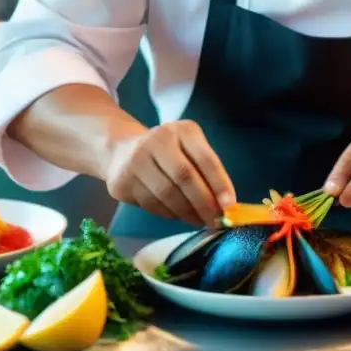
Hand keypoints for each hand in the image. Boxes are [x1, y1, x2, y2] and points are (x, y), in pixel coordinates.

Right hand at [105, 120, 235, 225]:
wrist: (120, 151)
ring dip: (187, 213)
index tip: (229, 205)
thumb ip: (206, 172)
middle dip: (204, 203)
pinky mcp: (123, 181)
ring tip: (198, 220)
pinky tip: (177, 215)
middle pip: (185, 177)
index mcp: (182, 130)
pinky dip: (169, 214)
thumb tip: (224, 204)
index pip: (206, 159)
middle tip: (214, 220)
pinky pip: (152, 204)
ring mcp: (136, 160)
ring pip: (168, 194)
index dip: (220, 184)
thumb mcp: (188, 149)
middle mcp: (157, 140)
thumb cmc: (166, 153)